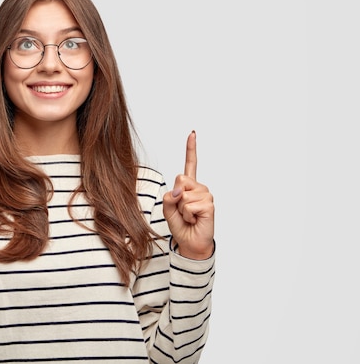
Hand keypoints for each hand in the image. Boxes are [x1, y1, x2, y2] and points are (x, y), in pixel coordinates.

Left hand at [162, 131, 214, 259]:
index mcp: (188, 186)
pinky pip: (189, 205)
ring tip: (189, 217)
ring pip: (183, 195)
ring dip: (181, 209)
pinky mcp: (209, 204)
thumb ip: (168, 197)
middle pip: (180, 179)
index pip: (190, 163)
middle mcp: (199, 188)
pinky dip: (187, 215)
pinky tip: (195, 219)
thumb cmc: (181, 225)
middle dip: (175, 197)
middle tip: (182, 210)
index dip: (191, 148)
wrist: (190, 242)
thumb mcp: (168, 209)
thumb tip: (178, 191)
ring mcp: (206, 195)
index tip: (192, 133)